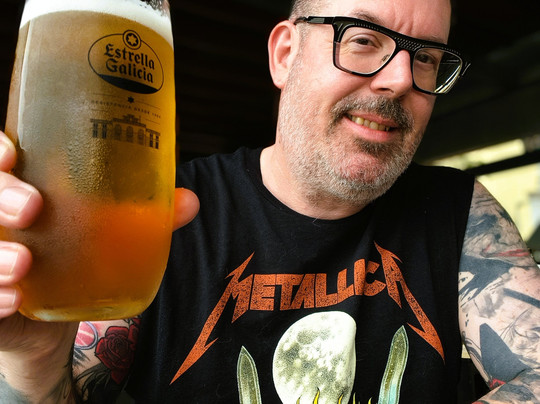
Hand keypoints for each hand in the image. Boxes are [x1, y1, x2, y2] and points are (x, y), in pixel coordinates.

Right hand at [0, 130, 198, 399]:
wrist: (55, 314)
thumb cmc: (77, 254)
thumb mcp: (108, 230)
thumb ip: (144, 216)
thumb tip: (190, 201)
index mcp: (26, 189)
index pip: (0, 160)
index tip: (13, 154)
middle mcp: (0, 220)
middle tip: (32, 208)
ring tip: (24, 263)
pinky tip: (14, 300)